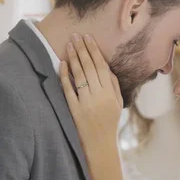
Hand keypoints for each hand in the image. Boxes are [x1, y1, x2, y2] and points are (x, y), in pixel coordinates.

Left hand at [60, 33, 122, 152]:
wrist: (99, 144)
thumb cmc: (109, 122)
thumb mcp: (117, 103)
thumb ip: (114, 85)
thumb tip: (107, 68)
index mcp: (111, 93)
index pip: (102, 67)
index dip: (95, 51)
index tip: (89, 38)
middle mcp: (99, 96)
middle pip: (90, 68)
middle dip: (83, 49)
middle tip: (76, 35)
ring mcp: (86, 102)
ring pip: (79, 75)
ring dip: (74, 58)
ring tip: (69, 44)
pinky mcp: (74, 109)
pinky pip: (69, 89)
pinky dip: (65, 76)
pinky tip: (62, 64)